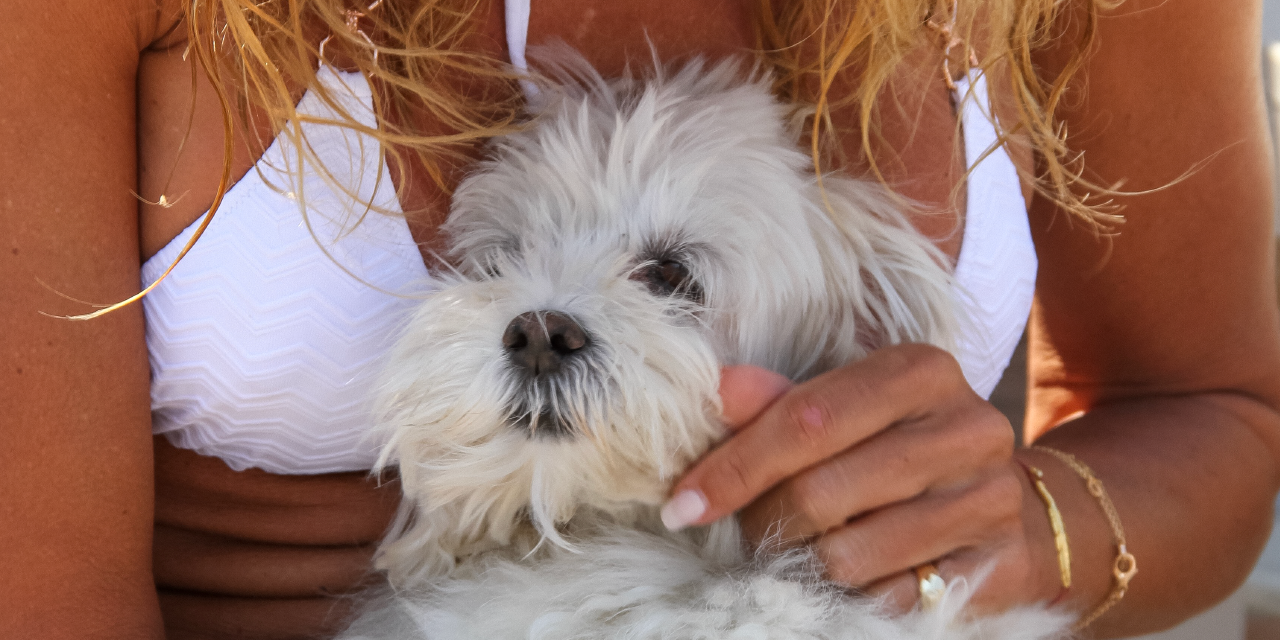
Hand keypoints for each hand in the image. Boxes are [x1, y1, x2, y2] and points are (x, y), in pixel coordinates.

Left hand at [661, 344, 1058, 612]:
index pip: (805, 418)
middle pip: (820, 492)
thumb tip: (713, 390)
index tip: (683, 505)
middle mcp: (966, 427)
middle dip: (764, 521)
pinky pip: (890, 600)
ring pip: (849, 555)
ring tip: (802, 551)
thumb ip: (781, 402)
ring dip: (803, 564)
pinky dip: (853, 597)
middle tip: (750, 532)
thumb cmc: (905, 452)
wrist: (1016, 512)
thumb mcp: (850, 412)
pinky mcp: (1000, 566)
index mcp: (921, 371)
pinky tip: (854, 578)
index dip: (734, 467)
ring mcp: (990, 499)